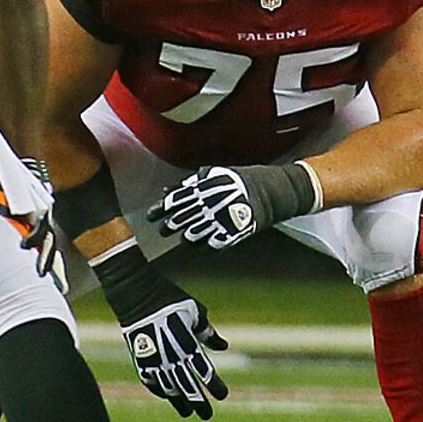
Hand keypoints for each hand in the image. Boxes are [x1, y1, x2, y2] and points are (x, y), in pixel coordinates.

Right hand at [104, 272, 229, 417]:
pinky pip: (150, 381)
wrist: (135, 294)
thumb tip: (223, 347)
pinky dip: (159, 390)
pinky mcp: (139, 358)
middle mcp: (170, 355)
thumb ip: (208, 332)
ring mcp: (153, 359)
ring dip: (179, 402)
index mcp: (186, 343)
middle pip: (187, 386)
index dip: (214, 385)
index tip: (223, 396)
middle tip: (207, 415)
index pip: (204, 370)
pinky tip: (167, 397)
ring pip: (168, 388)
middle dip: (198, 402)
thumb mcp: (195, 312)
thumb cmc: (170, 300)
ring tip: (187, 412)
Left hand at [152, 163, 315, 249]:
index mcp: (205, 188)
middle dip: (169, 226)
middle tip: (164, 230)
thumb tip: (169, 191)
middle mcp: (210, 204)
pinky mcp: (232, 233)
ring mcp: (221, 220)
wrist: (271, 192)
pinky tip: (200, 245)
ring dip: (185, 238)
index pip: (175, 200)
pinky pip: (211, 245)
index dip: (160, 209)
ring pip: (193, 235)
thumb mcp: (216, 174)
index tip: (151, 216)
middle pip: (181, 219)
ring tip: (184, 237)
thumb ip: (192, 183)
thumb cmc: (241, 181)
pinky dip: (204, 246)